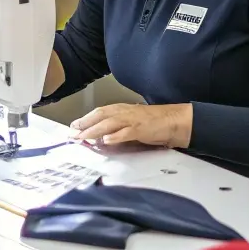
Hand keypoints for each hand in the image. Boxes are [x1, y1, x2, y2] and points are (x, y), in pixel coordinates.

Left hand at [69, 103, 192, 148]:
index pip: (100, 112)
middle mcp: (126, 112)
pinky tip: (107, 140)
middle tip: (73, 132)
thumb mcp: (134, 122)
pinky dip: (116, 136)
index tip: (75, 126)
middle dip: (85, 124)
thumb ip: (119, 127)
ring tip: (83, 137)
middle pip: (101, 115)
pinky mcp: (142, 129)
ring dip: (94, 130)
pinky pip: (126, 132)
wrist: (175, 121)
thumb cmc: (156, 122)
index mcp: (123, 109)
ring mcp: (133, 120)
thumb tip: (104, 137)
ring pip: (109, 123)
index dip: (86, 118)